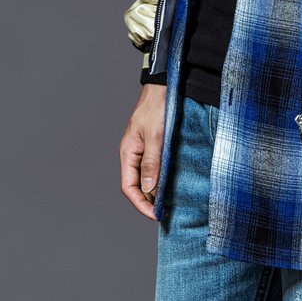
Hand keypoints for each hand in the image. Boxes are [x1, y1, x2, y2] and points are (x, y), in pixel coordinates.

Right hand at [119, 83, 166, 219]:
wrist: (163, 86)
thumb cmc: (157, 107)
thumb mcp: (156, 136)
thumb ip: (152, 162)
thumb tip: (149, 188)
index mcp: (128, 153)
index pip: (129, 187)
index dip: (141, 203)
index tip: (155, 214)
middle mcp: (133, 154)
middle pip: (138, 185)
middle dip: (150, 200)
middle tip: (167, 212)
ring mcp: (143, 149)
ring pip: (147, 177)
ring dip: (157, 189)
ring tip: (171, 202)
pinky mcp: (154, 145)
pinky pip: (155, 166)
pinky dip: (162, 177)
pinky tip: (173, 182)